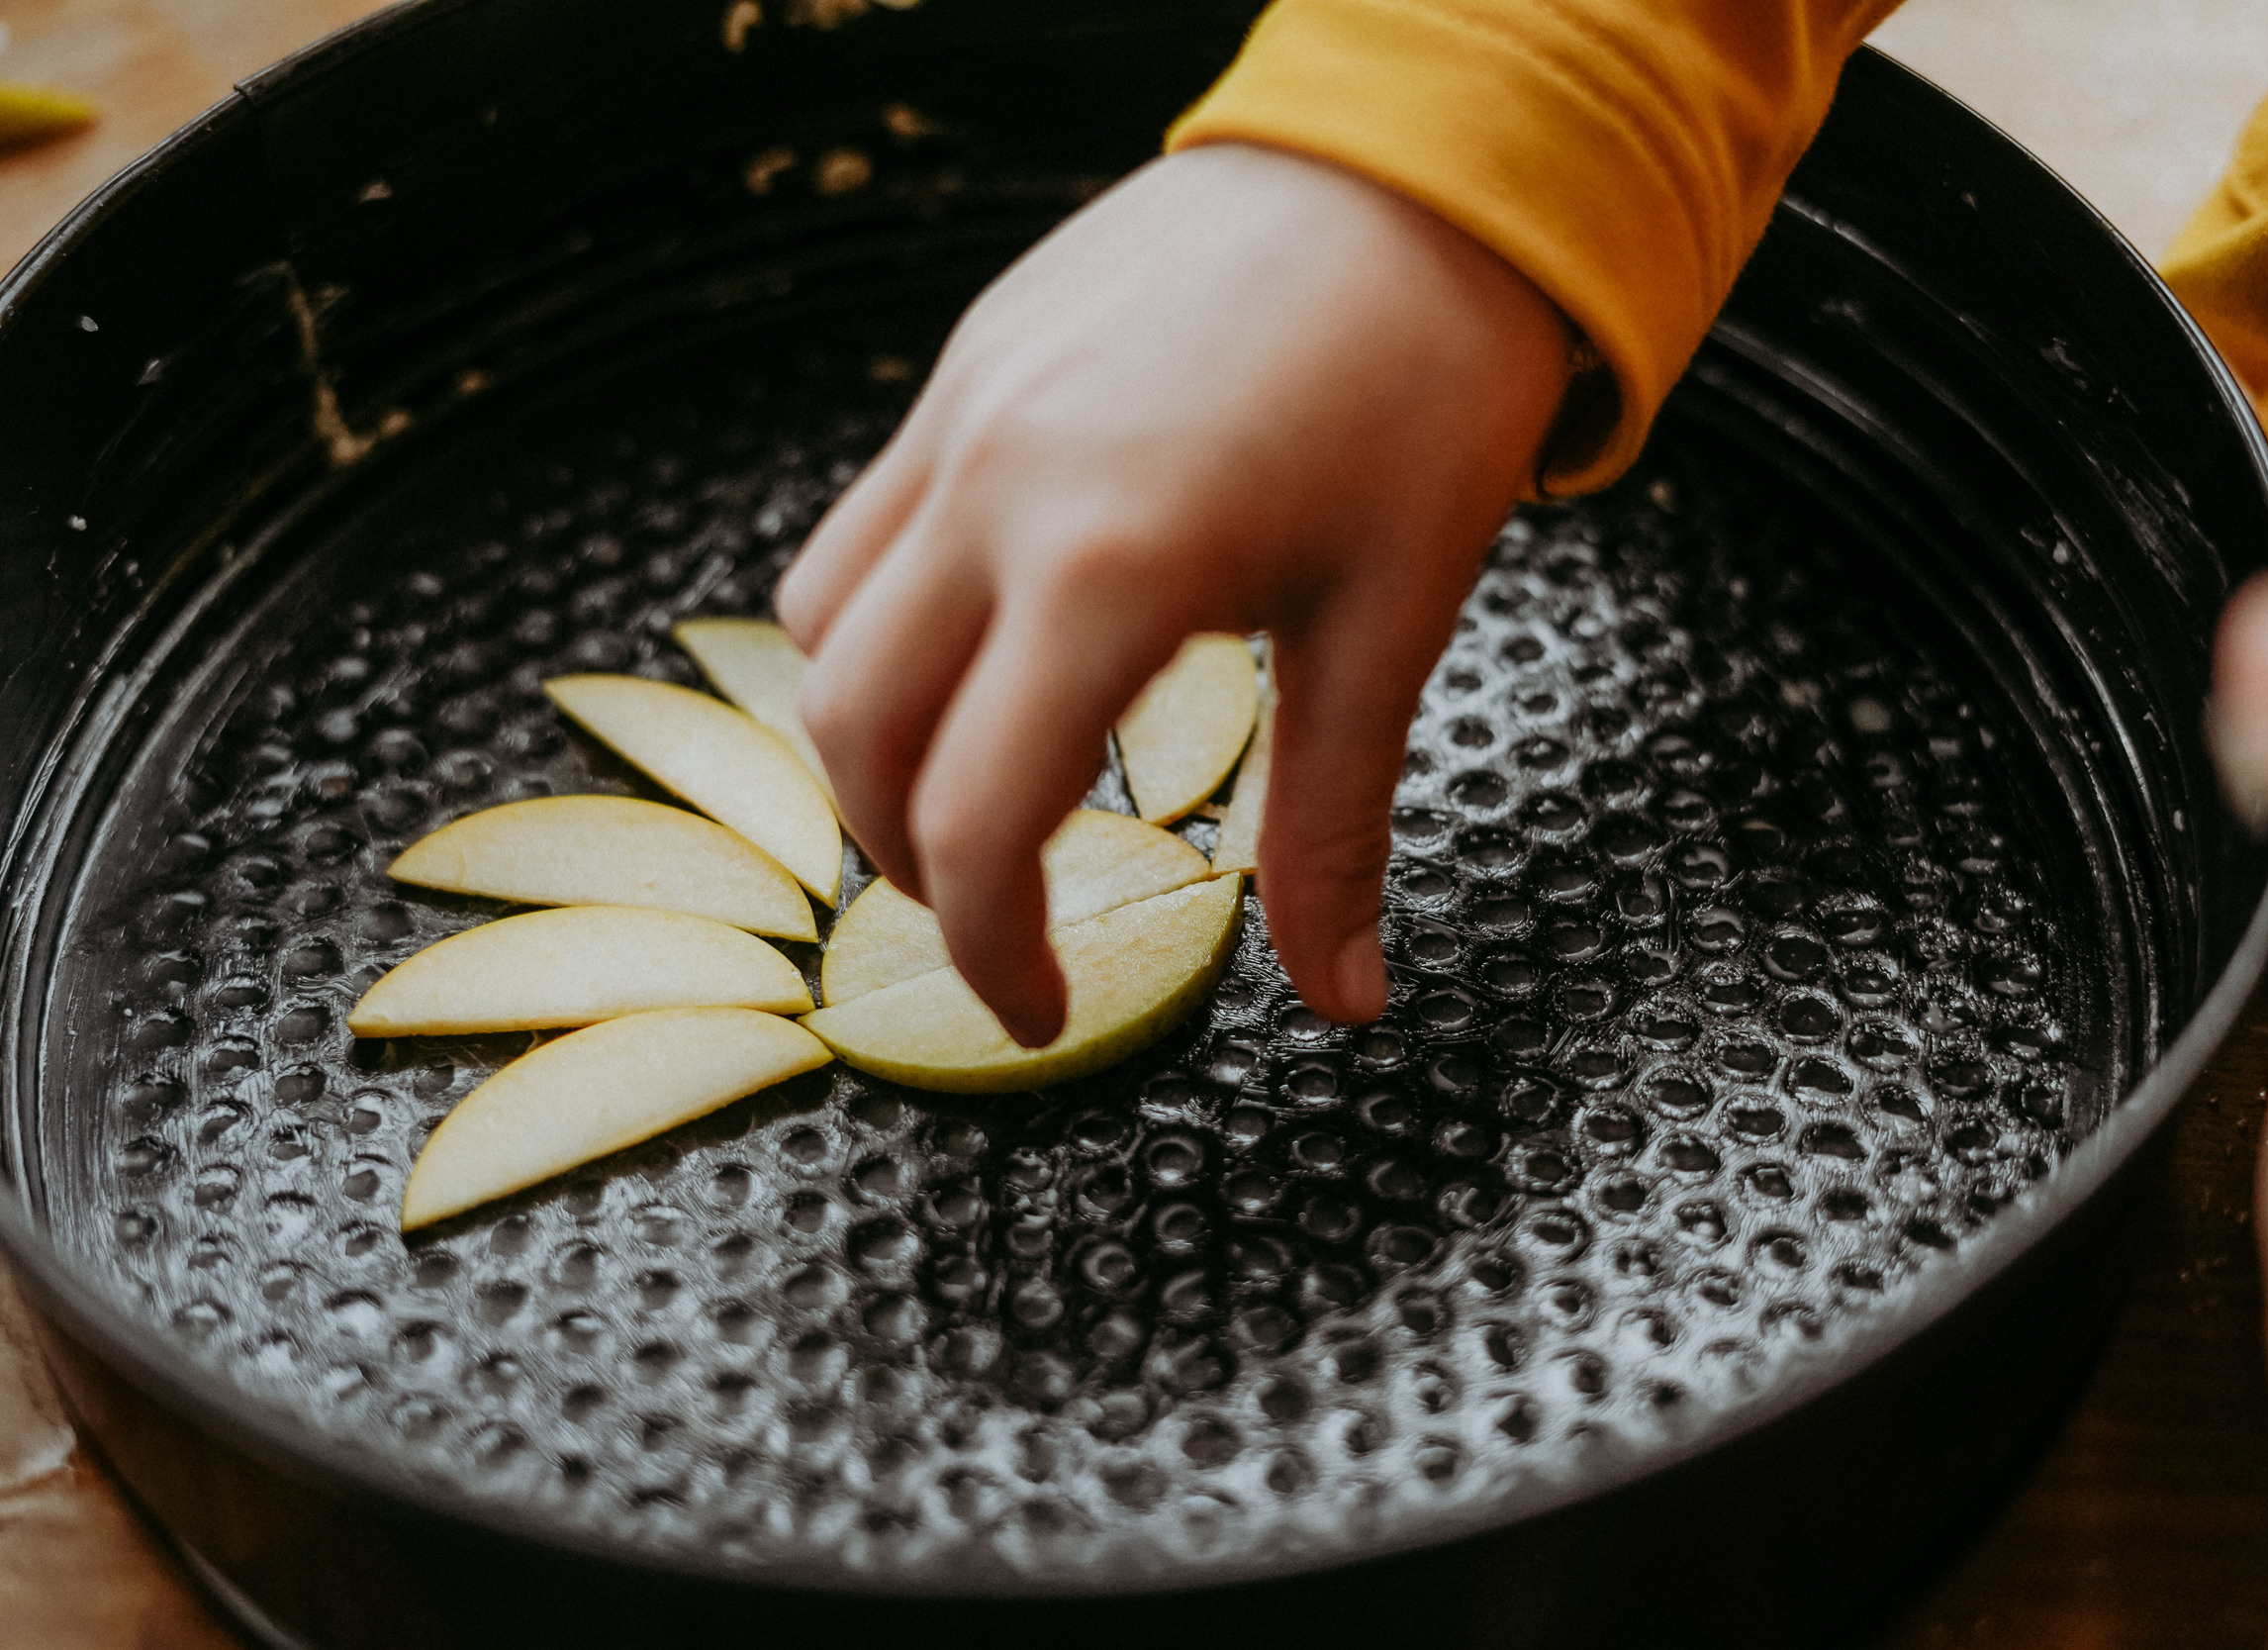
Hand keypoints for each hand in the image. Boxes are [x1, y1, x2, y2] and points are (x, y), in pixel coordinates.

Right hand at [775, 142, 1569, 1044]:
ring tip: (976, 786)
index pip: (976, 819)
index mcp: (1108, 570)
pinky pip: (863, 525)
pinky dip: (886, 621)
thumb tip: (1342, 997)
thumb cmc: (1424, 381)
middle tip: (1000, 918)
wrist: (1417, 167)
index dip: (990, 951)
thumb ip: (1336, 824)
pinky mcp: (965, 365)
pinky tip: (990, 639)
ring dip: (872, 739)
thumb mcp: (1391, 620)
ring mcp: (961, 414)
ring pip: (822, 625)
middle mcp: (997, 488)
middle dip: (909, 862)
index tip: (1039, 1012)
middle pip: (851, 735)